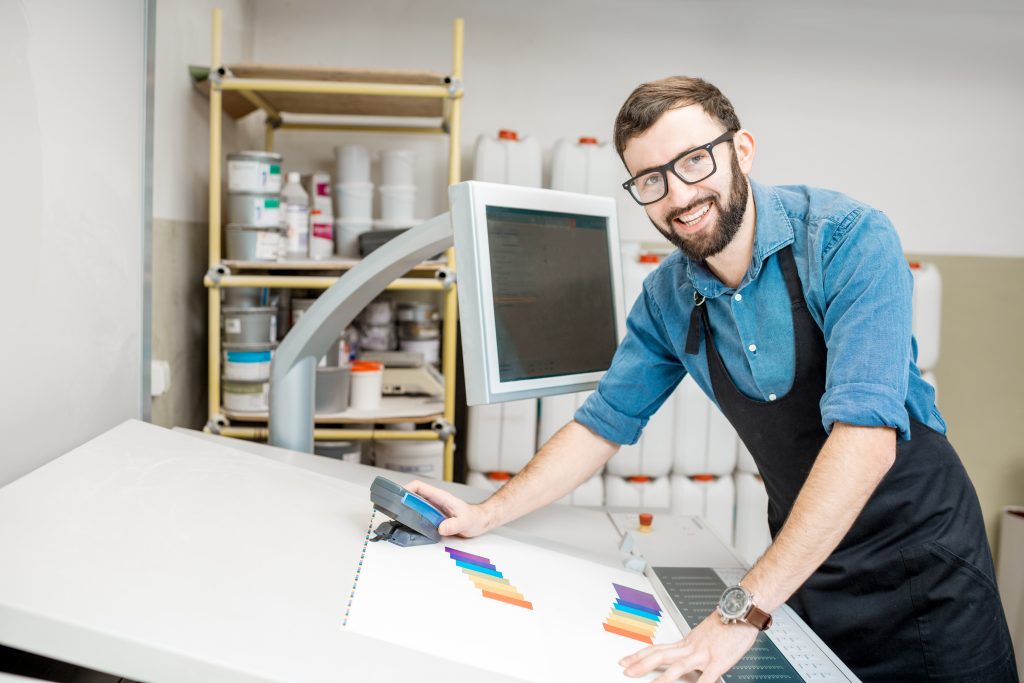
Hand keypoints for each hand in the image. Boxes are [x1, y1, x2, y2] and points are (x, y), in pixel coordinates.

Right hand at [404, 480, 493, 537]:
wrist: (479, 522)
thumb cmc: (474, 518)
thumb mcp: (465, 522)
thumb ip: (454, 525)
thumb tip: (441, 528)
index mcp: (441, 497)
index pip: (420, 487)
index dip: (407, 488)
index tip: (399, 496)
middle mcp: (436, 501)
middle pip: (414, 494)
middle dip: (402, 499)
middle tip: (392, 508)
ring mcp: (434, 508)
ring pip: (415, 504)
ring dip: (406, 508)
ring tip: (397, 516)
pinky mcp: (434, 516)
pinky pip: (420, 513)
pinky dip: (412, 516)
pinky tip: (409, 524)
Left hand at [619, 612, 757, 682]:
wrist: (742, 610)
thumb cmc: (727, 621)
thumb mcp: (704, 634)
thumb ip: (693, 646)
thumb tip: (684, 656)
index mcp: (687, 641)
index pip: (658, 648)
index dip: (640, 655)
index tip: (625, 661)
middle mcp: (691, 646)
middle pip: (661, 655)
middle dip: (641, 664)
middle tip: (626, 671)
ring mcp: (704, 653)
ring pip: (678, 666)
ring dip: (663, 679)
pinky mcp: (719, 660)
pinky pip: (707, 677)